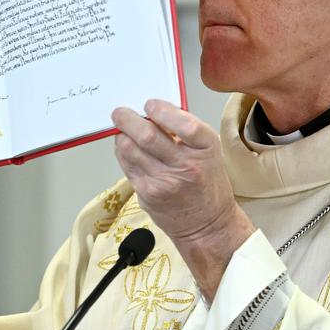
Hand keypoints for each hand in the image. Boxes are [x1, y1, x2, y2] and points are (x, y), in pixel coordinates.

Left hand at [111, 100, 253, 299]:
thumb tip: (153, 112)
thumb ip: (184, 130)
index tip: (150, 105)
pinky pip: (127, 165)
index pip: (183, 125)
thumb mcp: (208, 151)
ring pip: (129, 149)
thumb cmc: (207, 184)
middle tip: (121, 113)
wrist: (206, 224)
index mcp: (205, 150)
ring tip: (124, 131)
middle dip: (128, 119)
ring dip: (122, 135)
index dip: (162, 110)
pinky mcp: (147, 194)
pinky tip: (130, 150)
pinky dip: (124, 153)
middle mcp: (185, 167)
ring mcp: (164, 182)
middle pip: (147, 135)